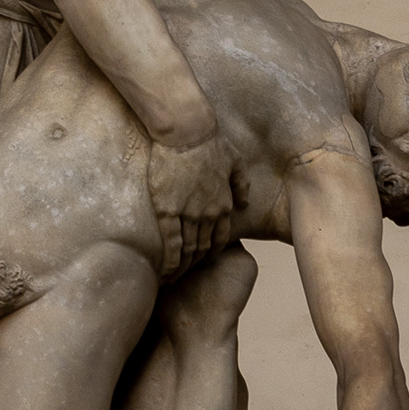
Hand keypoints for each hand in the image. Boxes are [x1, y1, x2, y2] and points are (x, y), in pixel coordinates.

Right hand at [145, 133, 233, 269]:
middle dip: (195, 265)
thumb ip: (240, 184)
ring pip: (187, 250)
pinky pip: (171, 243)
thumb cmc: (210, 142)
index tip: (203, 260)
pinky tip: (165, 272)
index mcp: (224, 205)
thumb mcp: (235, 161)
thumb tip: (243, 203)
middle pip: (203, 249)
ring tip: (174, 278)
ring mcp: (189, 214)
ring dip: (182, 268)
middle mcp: (209, 215)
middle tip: (186, 275)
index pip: (220, 238)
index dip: (211, 252)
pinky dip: (170, 261)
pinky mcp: (168, 210)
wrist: (186, 131)